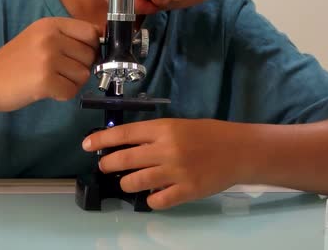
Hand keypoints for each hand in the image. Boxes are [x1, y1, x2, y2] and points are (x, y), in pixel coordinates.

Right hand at [0, 17, 100, 111]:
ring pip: (84, 75)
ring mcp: (48, 59)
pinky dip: (63, 94)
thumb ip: (67, 37)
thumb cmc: (15, 62)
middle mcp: (50, 38)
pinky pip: (72, 91)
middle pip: (90, 55)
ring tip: (52, 80)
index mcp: (51, 24)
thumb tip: (100, 42)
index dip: (91, 47)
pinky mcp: (45, 81)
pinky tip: (47, 90)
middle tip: (60, 71)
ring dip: (72, 82)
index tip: (80, 56)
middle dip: (80, 67)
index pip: (90, 32)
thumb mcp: (39, 38)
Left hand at [82, 119, 250, 209]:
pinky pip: (157, 201)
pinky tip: (153, 195)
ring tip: (127, 182)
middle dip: (108, 164)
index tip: (87, 145)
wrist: (240, 150)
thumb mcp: (180, 125)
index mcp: (165, 129)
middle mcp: (166, 150)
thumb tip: (128, 144)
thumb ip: (155, 135)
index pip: (125, 134)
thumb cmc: (210, 134)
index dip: (102, 139)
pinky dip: (151, 200)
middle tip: (104, 166)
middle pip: (124, 160)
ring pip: (135, 182)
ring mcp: (176, 172)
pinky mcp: (186, 191)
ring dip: (126, 184)